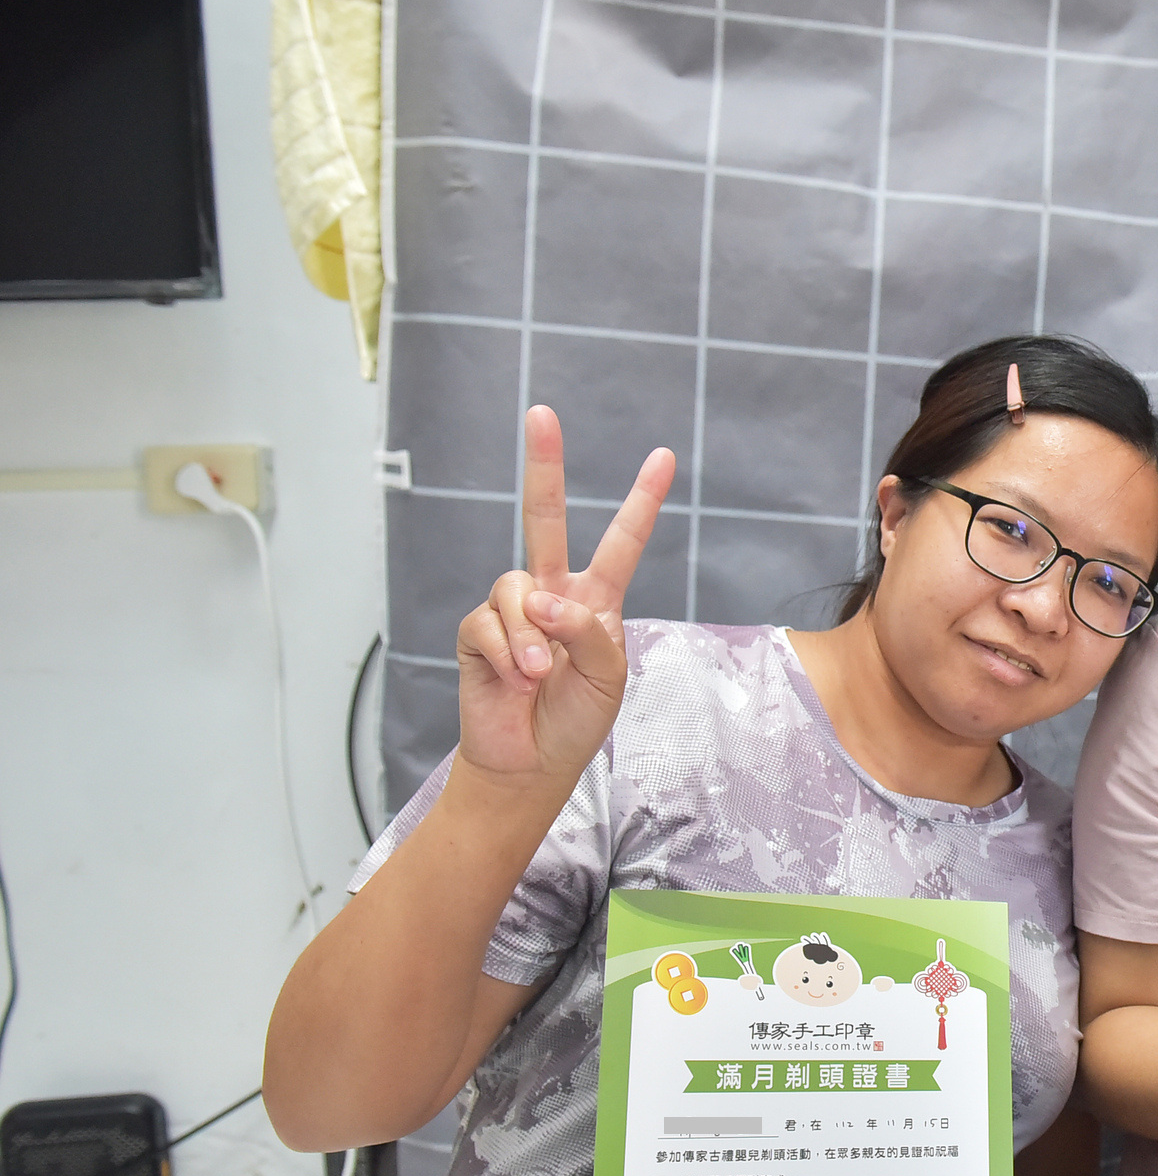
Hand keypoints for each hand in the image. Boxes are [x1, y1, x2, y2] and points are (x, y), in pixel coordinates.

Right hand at [453, 407, 674, 785]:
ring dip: (530, 635)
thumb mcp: (607, 676)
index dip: (641, 501)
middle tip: (541, 413)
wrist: (529, 762)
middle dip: (542, 464)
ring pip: (516, 586)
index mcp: (595, 601)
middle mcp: (552, 594)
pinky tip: (512, 679)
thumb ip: (586, 631)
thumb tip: (542, 599)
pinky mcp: (477, 631)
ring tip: (536, 674)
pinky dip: (505, 652)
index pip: (621, 542)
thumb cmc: (575, 721)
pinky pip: (488, 621)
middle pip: (543, 517)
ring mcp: (512, 610)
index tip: (663, 457)